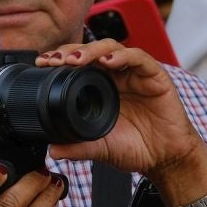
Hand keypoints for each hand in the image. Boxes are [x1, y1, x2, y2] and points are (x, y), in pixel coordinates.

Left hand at [40, 40, 204, 182]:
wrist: (165, 159)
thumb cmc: (135, 148)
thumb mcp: (100, 149)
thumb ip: (78, 147)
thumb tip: (52, 151)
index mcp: (101, 87)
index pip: (78, 65)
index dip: (60, 60)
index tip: (42, 64)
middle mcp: (117, 76)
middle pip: (91, 51)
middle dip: (71, 52)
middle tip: (55, 60)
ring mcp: (135, 74)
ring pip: (112, 48)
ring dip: (92, 50)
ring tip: (77, 59)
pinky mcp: (155, 76)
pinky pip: (139, 58)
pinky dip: (123, 56)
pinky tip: (109, 61)